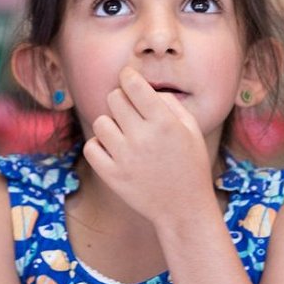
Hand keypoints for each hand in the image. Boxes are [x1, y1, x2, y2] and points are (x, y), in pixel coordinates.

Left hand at [83, 67, 215, 225]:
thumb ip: (170, 104)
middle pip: (114, 98)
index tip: (128, 77)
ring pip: (100, 122)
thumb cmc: (191, 165)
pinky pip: (91, 147)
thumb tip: (144, 88)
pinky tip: (114, 150)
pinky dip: (99, 145)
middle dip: (121, 100)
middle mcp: (142, 137)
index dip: (128, 76)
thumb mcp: (192, 130)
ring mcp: (124, 158)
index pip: (133, 85)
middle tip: (131, 112)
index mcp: (164, 123)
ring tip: (125, 135)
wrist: (184, 208)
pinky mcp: (111, 176)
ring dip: (111, 124)